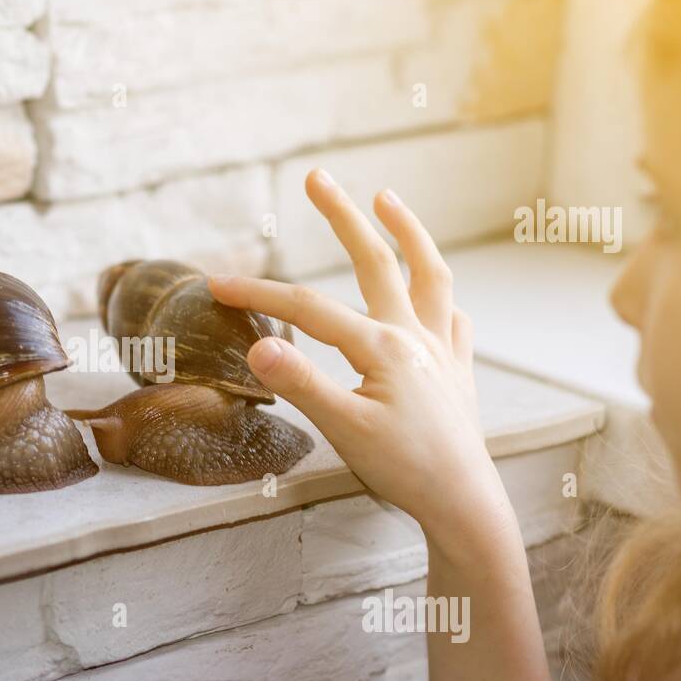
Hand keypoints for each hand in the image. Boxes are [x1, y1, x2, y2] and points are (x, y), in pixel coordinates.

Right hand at [208, 169, 517, 553]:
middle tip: (316, 177)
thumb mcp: (343, 430)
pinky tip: (434, 292)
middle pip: (375, 261)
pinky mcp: (456, 370)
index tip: (216, 283)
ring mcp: (439, 348)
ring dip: (408, 231)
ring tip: (387, 198)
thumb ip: (300, 384)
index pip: (307, 309)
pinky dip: (440, 295)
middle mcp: (413, 335)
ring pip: (428, 273)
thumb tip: (257, 346)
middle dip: (342, 217)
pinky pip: (452, 318)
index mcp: (382, 347)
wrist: (464, 503)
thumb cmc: (404, 469)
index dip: (258, 294)